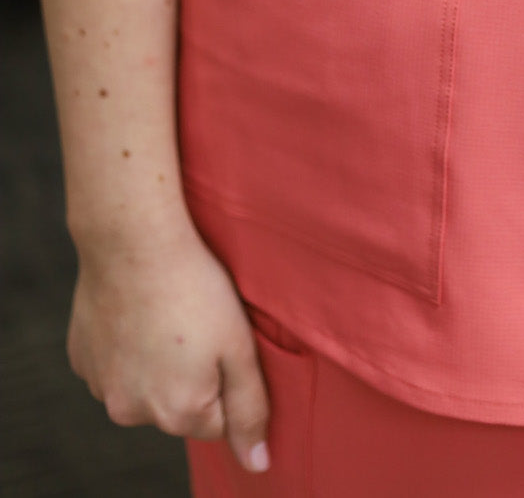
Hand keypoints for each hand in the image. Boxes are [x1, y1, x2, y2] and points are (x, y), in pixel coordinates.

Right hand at [67, 218, 271, 474]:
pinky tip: (138, 311)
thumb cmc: (195, 288)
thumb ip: (251, 410)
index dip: (227, 380)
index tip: (222, 341)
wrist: (133, 241)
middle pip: (178, 409)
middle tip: (195, 324)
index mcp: (178, 413)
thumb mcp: (239, 346)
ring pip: (144, 388)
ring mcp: (103, 388)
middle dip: (192, 377)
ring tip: (167, 315)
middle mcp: (133, 413)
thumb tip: (258, 465)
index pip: (218, 423)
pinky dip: (128, 347)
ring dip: (157, 364)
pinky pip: (115, 365)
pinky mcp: (82, 360)